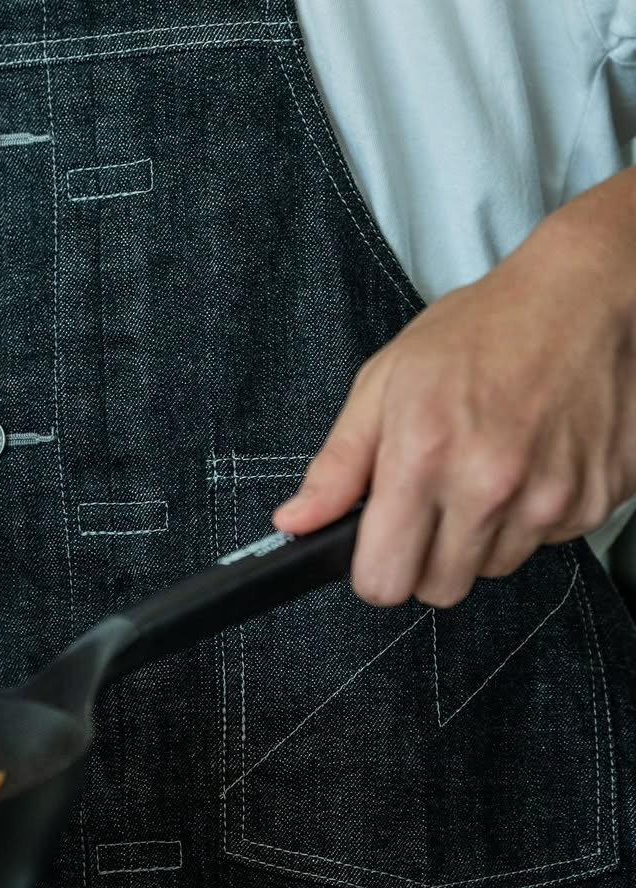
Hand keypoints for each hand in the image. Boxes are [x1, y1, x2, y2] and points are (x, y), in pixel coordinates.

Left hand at [272, 167, 635, 607]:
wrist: (579, 299)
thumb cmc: (480, 331)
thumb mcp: (384, 381)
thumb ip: (337, 464)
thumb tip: (295, 521)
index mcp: (425, 456)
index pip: (384, 580)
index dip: (372, 568)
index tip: (376, 544)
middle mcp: (489, 486)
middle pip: (438, 589)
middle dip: (423, 558)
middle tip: (428, 504)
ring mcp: (548, 499)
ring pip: (493, 570)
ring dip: (479, 537)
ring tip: (481, 470)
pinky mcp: (591, 502)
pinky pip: (543, 543)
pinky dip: (528, 517)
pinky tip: (526, 464)